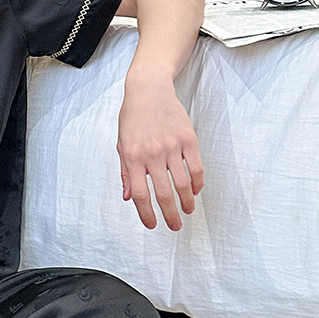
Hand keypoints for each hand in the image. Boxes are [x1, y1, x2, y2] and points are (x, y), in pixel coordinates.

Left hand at [116, 77, 203, 230]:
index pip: (140, 194)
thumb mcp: (121, 145)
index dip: (146, 213)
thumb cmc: (132, 119)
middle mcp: (152, 154)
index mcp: (132, 158)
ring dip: (186, 202)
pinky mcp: (188, 139)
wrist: (148, 91)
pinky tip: (195, 191)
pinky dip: (197, 182)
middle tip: (175, 226)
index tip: (153, 225)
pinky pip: (196, 167)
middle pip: (163, 193)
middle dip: (170, 214)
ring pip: (182, 183)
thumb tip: (128, 198)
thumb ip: (125, 173)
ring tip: (187, 211)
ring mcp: (171, 146)